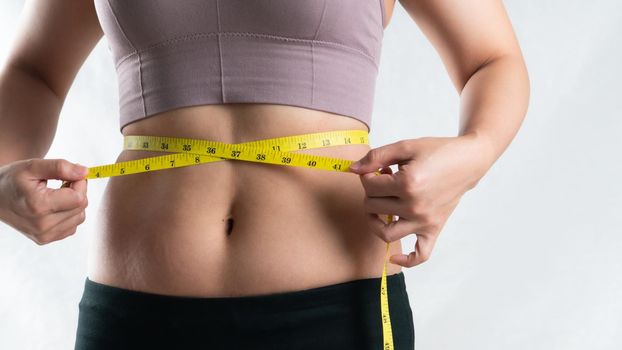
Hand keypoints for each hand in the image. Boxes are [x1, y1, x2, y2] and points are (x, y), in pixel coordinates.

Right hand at [0, 158, 88, 244]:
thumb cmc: (12, 180)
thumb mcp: (32, 166)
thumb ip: (60, 167)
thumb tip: (85, 172)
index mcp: (39, 206)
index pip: (79, 198)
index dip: (79, 183)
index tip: (69, 175)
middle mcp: (42, 225)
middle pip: (81, 207)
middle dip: (77, 191)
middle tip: (61, 183)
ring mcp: (43, 235)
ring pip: (79, 217)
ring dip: (73, 204)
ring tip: (55, 195)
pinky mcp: (45, 240)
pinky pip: (71, 226)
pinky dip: (68, 215)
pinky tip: (53, 207)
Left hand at [348, 134, 490, 266]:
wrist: (467, 162)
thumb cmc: (437, 151)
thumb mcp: (406, 147)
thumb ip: (376, 157)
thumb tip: (352, 169)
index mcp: (407, 184)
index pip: (369, 186)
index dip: (367, 175)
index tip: (378, 169)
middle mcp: (415, 206)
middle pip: (373, 206)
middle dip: (371, 192)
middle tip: (383, 181)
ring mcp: (425, 221)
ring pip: (385, 232)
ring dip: (375, 220)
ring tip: (379, 207)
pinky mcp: (434, 229)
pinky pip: (420, 254)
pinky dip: (407, 260)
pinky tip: (394, 257)